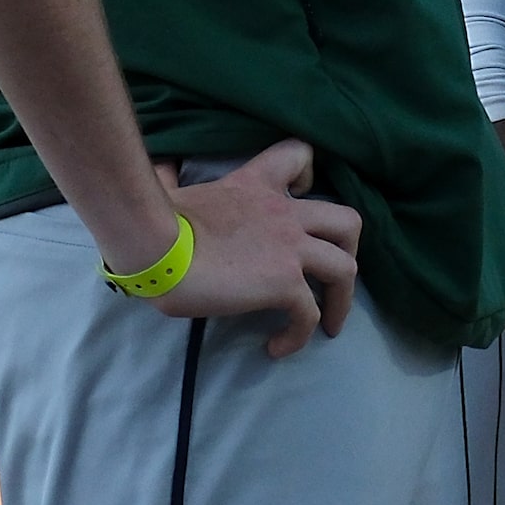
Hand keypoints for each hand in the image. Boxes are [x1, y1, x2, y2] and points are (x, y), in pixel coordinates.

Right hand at [144, 141, 361, 358]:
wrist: (156, 244)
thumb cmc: (155, 221)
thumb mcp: (178, 192)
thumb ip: (180, 183)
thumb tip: (160, 175)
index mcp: (257, 185)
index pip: (299, 156)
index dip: (308, 176)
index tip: (300, 195)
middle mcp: (285, 213)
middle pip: (347, 221)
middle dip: (349, 251)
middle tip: (331, 276)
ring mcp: (290, 247)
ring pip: (345, 269)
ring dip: (341, 301)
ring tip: (326, 325)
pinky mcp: (284, 282)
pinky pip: (309, 314)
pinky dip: (300, 335)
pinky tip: (276, 348)